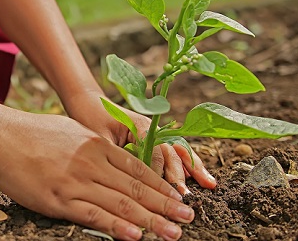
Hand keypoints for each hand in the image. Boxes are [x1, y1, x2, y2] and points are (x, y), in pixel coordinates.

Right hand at [0, 111, 195, 240]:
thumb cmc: (32, 133)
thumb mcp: (72, 131)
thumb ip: (94, 148)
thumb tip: (114, 160)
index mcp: (97, 145)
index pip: (138, 169)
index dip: (162, 186)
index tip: (179, 198)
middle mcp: (92, 163)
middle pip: (137, 188)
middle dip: (165, 205)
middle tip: (188, 218)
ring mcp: (76, 181)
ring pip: (121, 204)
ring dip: (151, 220)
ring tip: (173, 232)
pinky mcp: (58, 199)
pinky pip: (93, 215)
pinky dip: (116, 227)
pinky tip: (135, 235)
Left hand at [64, 92, 216, 194]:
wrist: (88, 102)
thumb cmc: (90, 118)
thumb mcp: (99, 138)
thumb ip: (114, 155)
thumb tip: (125, 180)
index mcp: (140, 126)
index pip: (155, 152)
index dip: (158, 173)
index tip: (161, 192)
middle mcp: (152, 128)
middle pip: (171, 152)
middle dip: (180, 174)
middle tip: (185, 196)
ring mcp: (155, 132)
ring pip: (178, 151)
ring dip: (193, 168)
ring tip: (209, 184)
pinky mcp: (153, 138)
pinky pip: (174, 151)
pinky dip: (187, 164)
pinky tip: (201, 177)